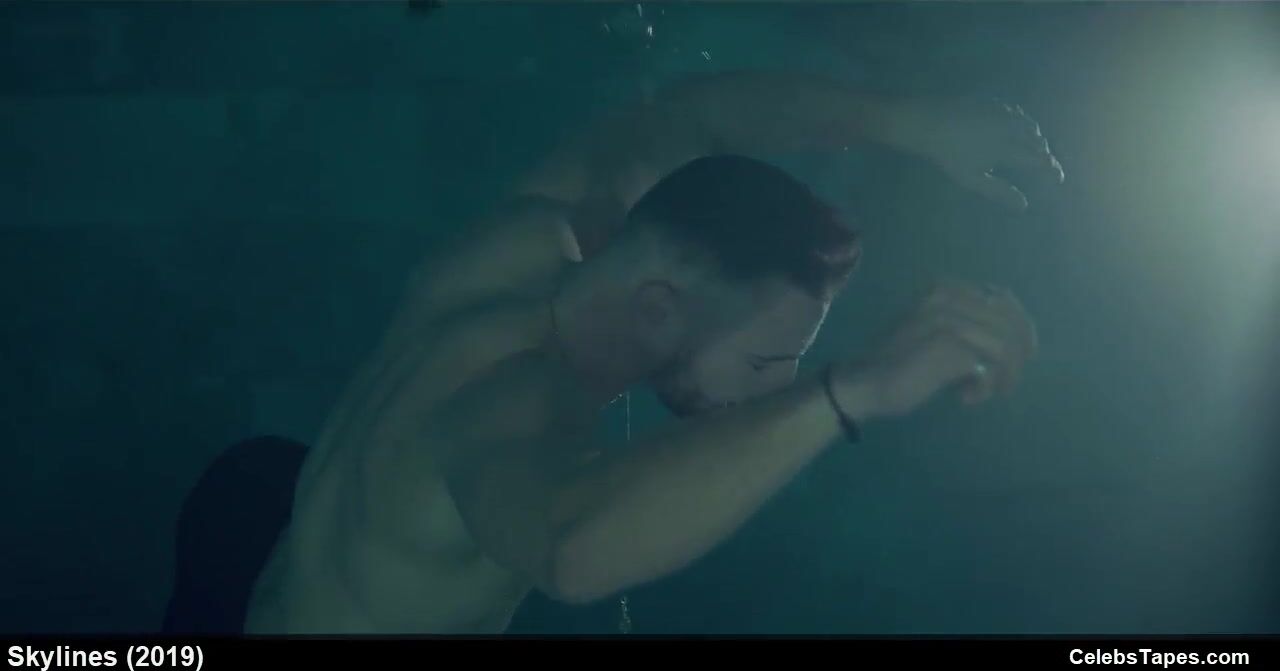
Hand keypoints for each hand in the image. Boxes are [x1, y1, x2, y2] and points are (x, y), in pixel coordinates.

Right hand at [834, 280, 1037, 419]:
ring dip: (1003, 376)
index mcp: (946, 289)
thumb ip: (969, 325)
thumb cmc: (902, 363)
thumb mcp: (937, 332)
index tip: (1024, 355)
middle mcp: (948, 297)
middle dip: (1017, 357)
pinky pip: (988, 366)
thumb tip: (1020, 338)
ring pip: (1004, 346)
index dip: (1021, 327)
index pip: (1003, 299)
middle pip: (1010, 323)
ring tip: (987, 393)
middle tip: (1007, 384)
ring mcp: (948, 319)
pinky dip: (985, 386)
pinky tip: (966, 398)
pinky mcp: (947, 346)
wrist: (864, 383)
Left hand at [920, 99, 1065, 210]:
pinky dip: (1022, 122)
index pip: (1039, 161)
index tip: (1058, 178)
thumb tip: (1024, 206)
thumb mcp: (972, 178)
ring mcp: (1002, 112)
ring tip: (1036, 147)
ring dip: (1036, 137)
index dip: (1052, 170)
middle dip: (1044, 154)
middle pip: (1037, 141)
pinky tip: (1018, 126)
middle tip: (1047, 166)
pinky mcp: (993, 102)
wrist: (930, 122)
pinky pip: (1016, 112)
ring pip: (1028, 125)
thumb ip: (998, 191)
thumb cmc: (950, 154)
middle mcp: (1010, 128)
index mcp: (1008, 147)